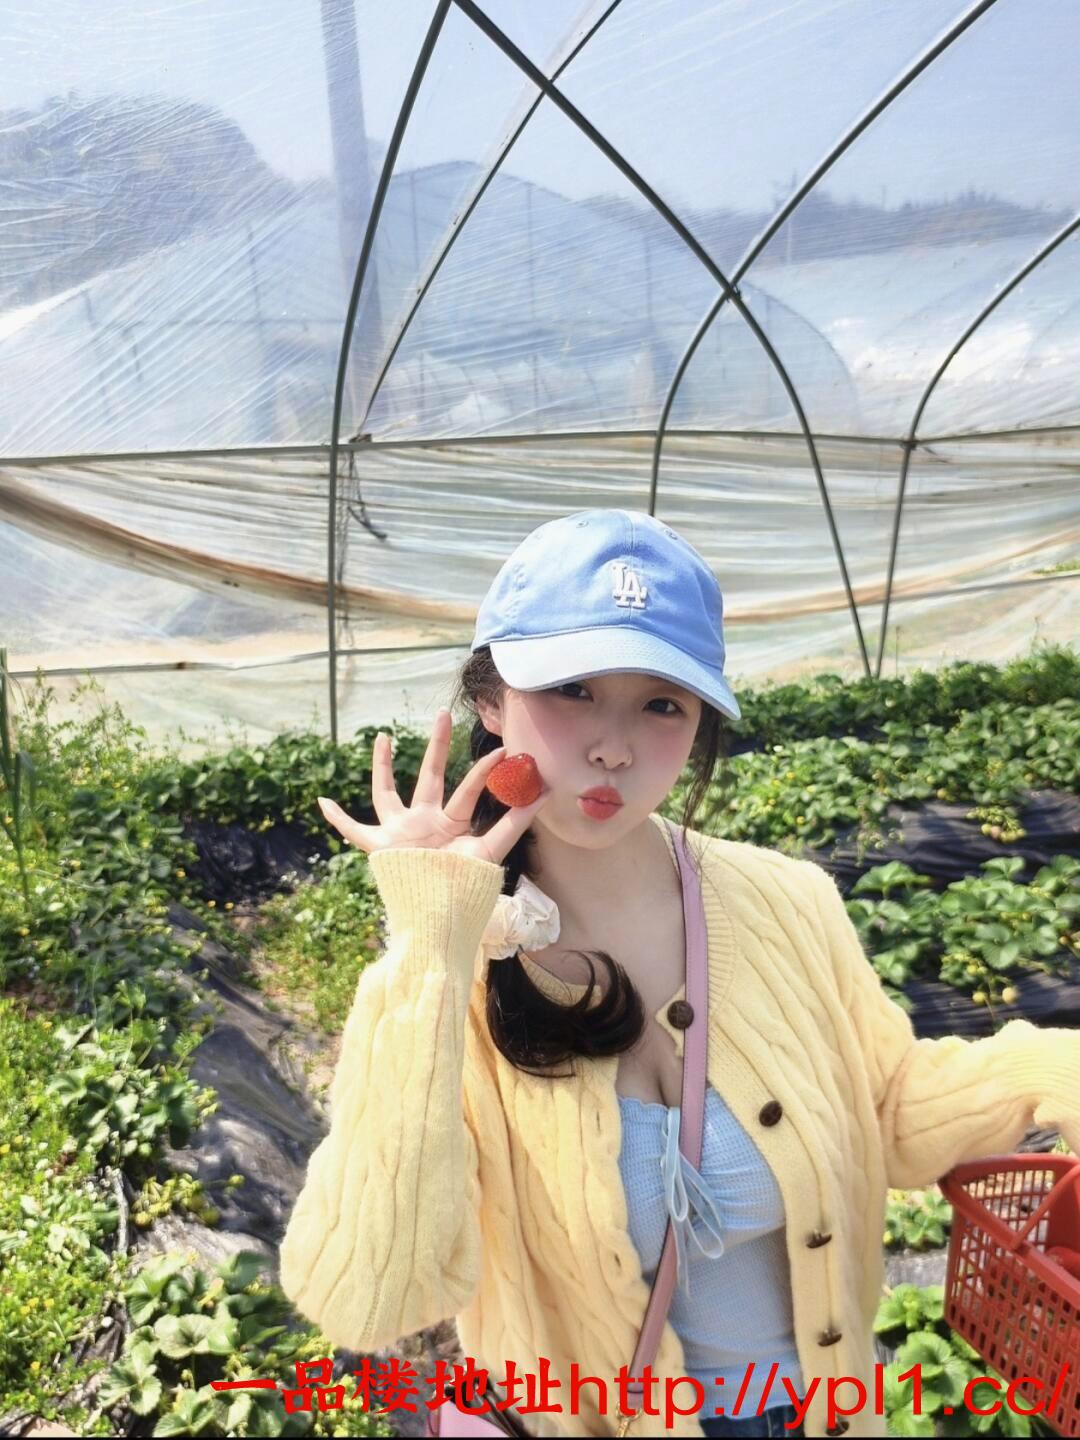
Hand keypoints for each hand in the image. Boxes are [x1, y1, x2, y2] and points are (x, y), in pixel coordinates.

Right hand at [316, 708, 550, 866]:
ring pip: (387, 792)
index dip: (483, 771)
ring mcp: (401, 832)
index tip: (503, 749)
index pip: (468, 790)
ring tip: (383, 736)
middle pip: (429, 776)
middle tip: (441, 714)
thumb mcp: (492, 852)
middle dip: (436, 746)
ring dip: (382, 766)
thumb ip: (515, 822)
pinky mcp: (380, 847)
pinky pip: (354, 831)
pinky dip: (337, 819)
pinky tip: (322, 802)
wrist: (441, 919)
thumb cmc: (466, 888)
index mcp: (453, 824)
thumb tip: (545, 791)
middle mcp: (426, 822)